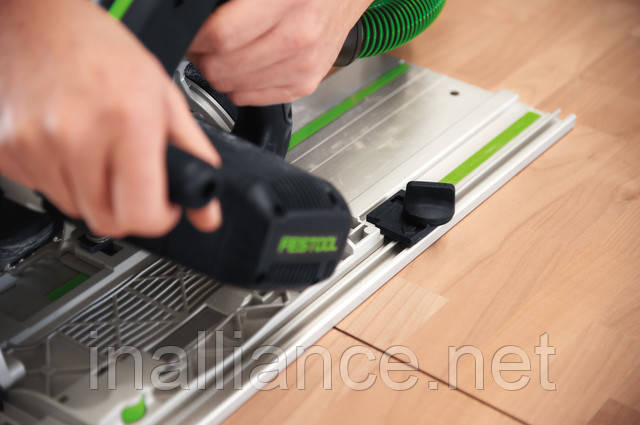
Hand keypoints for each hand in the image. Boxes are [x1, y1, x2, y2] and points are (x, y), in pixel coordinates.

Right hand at [0, 0, 221, 237]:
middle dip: (128, 209)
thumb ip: (194, 156)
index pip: (142, 216)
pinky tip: (69, 145)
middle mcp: (75, 137)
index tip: (163, 205)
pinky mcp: (6, 150)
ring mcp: (34, 145)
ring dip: (94, 192)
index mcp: (125, 123)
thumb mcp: (165, 98)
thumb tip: (207, 211)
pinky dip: (62, 178)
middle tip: (133, 179)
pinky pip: (43, 190)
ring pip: (75, 209)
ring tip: (98, 149)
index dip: (160, 218)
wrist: (38, 18)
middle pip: (106, 222)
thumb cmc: (103, 50)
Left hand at [189, 0, 371, 105]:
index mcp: (287, 1)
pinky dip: (240, 86)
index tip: (191, 33)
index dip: (196, 38)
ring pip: (235, 88)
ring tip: (222, 54)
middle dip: (203, 58)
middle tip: (201, 44)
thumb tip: (198, 16)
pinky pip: (253, 99)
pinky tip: (243, 67)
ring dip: (220, 74)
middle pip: (224, 67)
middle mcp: (298, 37)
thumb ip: (230, 1)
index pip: (221, 36)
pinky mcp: (306, 83)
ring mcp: (304, 65)